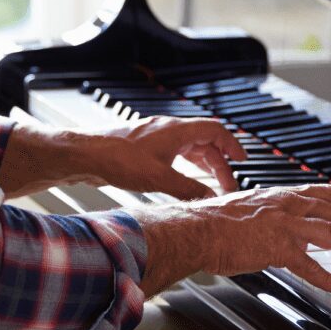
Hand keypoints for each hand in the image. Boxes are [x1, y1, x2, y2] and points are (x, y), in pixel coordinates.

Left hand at [0, 116, 243, 199]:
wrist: (87, 155)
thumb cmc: (119, 159)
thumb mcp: (159, 179)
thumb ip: (188, 190)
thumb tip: (209, 200)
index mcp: (177, 131)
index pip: (215, 131)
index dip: (232, 145)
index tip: (243, 159)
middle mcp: (169, 130)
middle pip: (205, 141)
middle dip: (220, 162)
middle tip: (227, 183)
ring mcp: (157, 136)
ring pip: (190, 146)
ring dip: (204, 163)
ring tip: (211, 183)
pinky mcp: (146, 146)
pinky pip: (176, 151)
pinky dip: (187, 164)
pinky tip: (184, 178)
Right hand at [129, 184, 330, 295]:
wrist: (194, 229)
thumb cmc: (212, 223)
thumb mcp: (247, 210)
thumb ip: (267, 216)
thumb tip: (278, 228)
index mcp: (278, 195)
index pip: (324, 193)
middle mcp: (285, 205)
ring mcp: (283, 224)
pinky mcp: (276, 246)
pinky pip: (310, 264)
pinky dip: (326, 276)